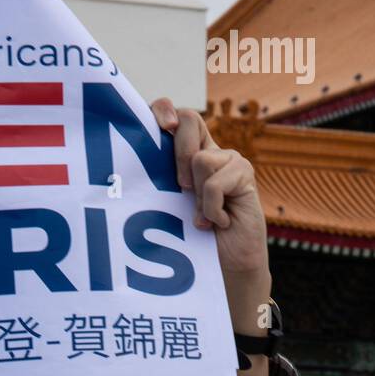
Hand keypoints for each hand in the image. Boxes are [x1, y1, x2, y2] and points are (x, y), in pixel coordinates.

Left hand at [150, 98, 267, 279]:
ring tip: (204, 218)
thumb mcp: (167, 209)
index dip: (164, 110)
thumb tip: (130, 164)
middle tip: (181, 189)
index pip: (174, 115)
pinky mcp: (244, 173)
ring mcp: (228, 160)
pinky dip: (212, 210)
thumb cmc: (192, 241)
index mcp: (185, 154)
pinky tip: (219, 223)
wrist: (226, 265)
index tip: (163, 125)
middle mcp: (208, 150)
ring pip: (200, 159)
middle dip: (178, 153)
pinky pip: (215, 184)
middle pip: (189, 119)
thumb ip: (158, 183)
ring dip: (197, 197)